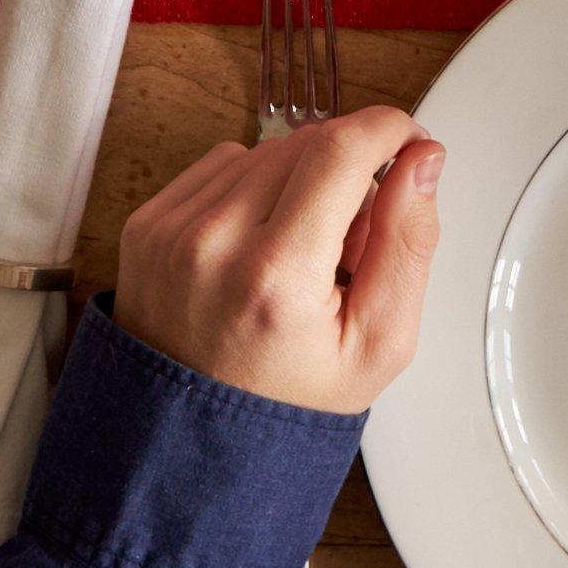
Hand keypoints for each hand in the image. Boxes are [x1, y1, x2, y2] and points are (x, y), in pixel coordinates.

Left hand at [114, 104, 444, 414]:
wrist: (192, 439)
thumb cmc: (286, 401)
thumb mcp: (380, 344)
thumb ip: (409, 245)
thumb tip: (421, 161)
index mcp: (276, 276)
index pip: (341, 150)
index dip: (388, 128)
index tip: (410, 139)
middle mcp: (213, 243)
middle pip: (306, 143)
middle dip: (349, 169)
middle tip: (355, 236)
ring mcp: (171, 230)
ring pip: (264, 149)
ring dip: (300, 178)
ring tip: (303, 251)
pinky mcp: (147, 222)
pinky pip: (221, 164)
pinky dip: (253, 188)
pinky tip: (260, 242)